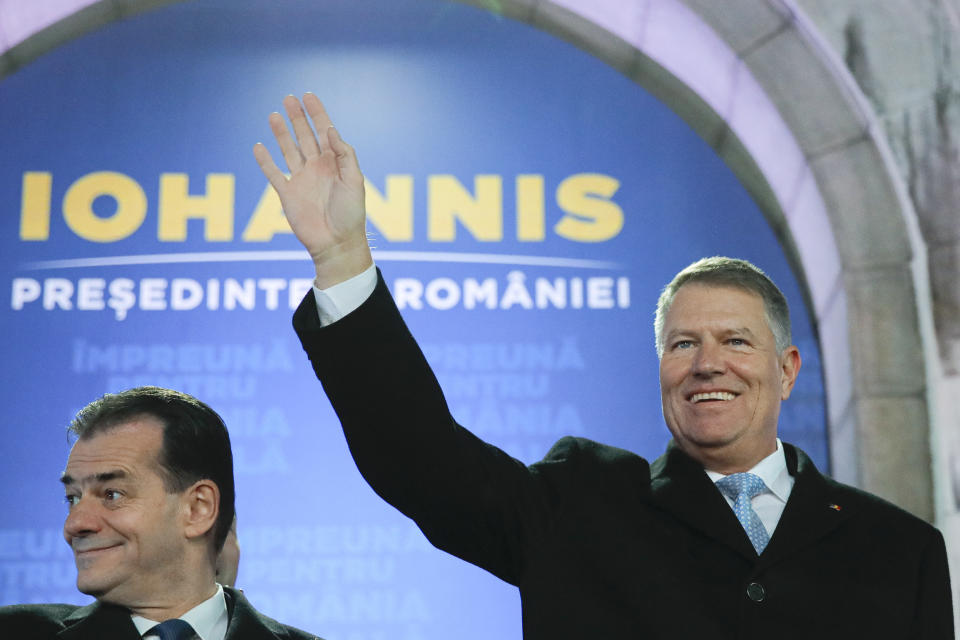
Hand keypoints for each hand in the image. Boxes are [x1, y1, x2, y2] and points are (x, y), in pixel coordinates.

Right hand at [253, 93, 372, 287]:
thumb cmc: (351, 215)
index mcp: (335, 163)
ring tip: (273, 114)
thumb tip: (330, 130)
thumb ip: (345, 155)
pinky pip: (273, 174)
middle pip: (304, 137)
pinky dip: (265, 161)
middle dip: (297, 117)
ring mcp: (301, 180)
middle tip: (289, 98)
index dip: (317, 114)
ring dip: (281, 133)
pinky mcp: (287, 195)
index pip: (324, 132)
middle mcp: (317, 168)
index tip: (308, 96)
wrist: (337, 244)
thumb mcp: (355, 181)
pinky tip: (258, 147)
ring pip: (288, 150)